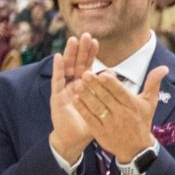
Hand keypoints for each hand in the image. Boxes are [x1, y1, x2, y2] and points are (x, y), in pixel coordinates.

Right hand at [47, 32, 99, 167]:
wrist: (75, 139)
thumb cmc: (90, 123)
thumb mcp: (105, 108)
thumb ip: (111, 94)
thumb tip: (118, 77)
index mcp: (85, 86)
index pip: (89, 66)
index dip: (91, 54)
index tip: (96, 42)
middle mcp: (74, 85)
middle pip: (78, 64)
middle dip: (81, 50)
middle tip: (86, 35)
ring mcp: (64, 89)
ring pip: (67, 68)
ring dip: (70, 54)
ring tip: (73, 40)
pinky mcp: (57, 97)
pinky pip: (57, 81)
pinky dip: (57, 69)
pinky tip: (58, 57)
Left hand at [79, 64, 169, 161]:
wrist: (136, 149)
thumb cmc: (142, 121)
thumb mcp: (150, 103)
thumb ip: (153, 83)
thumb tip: (164, 68)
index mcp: (133, 106)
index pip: (121, 93)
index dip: (112, 84)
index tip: (103, 74)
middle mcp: (122, 115)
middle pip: (106, 99)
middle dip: (95, 86)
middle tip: (85, 74)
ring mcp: (110, 125)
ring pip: (97, 108)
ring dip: (86, 96)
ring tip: (77, 84)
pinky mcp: (101, 133)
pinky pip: (90, 119)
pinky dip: (82, 109)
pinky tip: (75, 99)